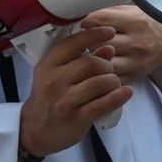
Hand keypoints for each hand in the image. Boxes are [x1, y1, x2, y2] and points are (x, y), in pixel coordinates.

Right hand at [17, 25, 130, 158]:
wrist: (35, 129)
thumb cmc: (47, 98)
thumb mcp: (56, 76)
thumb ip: (81, 61)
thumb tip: (108, 48)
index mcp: (48, 65)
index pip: (72, 43)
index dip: (93, 35)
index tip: (109, 31)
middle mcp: (55, 80)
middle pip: (91, 63)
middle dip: (107, 65)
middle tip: (109, 70)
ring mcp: (66, 100)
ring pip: (100, 83)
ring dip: (113, 81)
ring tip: (113, 84)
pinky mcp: (78, 118)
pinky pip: (104, 104)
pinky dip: (119, 96)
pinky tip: (126, 92)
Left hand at [81, 6, 161, 84]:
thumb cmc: (142, 24)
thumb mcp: (128, 10)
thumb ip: (106, 11)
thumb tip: (79, 11)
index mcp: (133, 21)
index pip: (99, 20)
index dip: (85, 21)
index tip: (81, 23)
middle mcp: (136, 42)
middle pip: (99, 43)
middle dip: (85, 41)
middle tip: (79, 40)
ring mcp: (136, 62)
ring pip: (104, 64)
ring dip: (91, 59)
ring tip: (85, 54)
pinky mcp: (134, 76)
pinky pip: (111, 80)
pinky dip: (99, 75)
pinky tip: (94, 68)